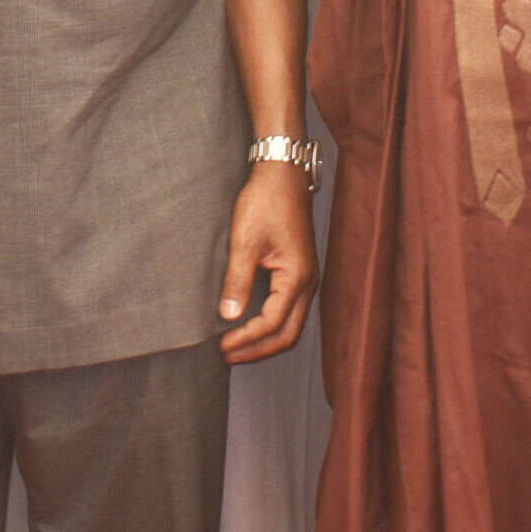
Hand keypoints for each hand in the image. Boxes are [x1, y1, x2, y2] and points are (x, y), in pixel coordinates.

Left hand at [218, 162, 318, 363]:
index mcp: (297, 277)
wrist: (282, 175)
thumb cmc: (265, 202)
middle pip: (288, 334)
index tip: (222, 346)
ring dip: (265, 340)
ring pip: (291, 325)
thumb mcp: (245, 241)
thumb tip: (229, 316)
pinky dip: (272, 325)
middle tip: (229, 356)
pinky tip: (251, 325)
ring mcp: (307, 278)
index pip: (272, 323)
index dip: (246, 339)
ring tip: (237, 347)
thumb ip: (237, 280)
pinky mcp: (300, 272)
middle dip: (259, 350)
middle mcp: (308, 283)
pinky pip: (290, 310)